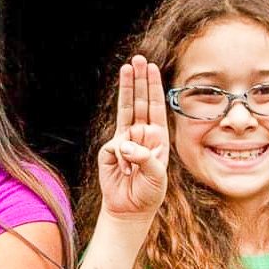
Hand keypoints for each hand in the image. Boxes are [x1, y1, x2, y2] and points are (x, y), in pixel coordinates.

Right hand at [97, 54, 168, 220]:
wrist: (130, 209)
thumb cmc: (149, 193)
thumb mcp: (156, 177)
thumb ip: (144, 158)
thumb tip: (124, 143)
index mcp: (158, 137)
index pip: (155, 107)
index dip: (153, 87)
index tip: (152, 68)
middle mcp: (142, 134)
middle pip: (140, 102)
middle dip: (139, 80)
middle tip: (137, 59)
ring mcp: (125, 140)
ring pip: (125, 110)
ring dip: (126, 89)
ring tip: (125, 68)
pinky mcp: (110, 150)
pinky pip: (115, 146)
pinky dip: (121, 158)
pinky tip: (125, 171)